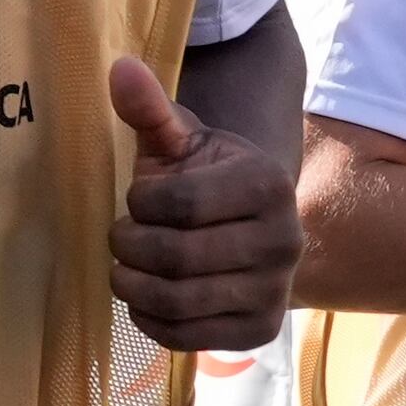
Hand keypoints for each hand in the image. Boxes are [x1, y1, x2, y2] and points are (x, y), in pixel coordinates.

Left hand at [103, 55, 296, 352]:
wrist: (245, 228)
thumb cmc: (204, 179)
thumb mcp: (181, 140)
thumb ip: (151, 109)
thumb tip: (120, 68)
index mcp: (268, 183)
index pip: (179, 203)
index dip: (139, 202)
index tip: (136, 197)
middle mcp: (286, 240)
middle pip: (177, 256)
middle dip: (129, 246)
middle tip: (119, 237)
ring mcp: (277, 290)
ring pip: (179, 300)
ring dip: (132, 286)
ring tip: (124, 267)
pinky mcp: (260, 331)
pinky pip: (187, 337)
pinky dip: (150, 320)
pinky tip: (145, 297)